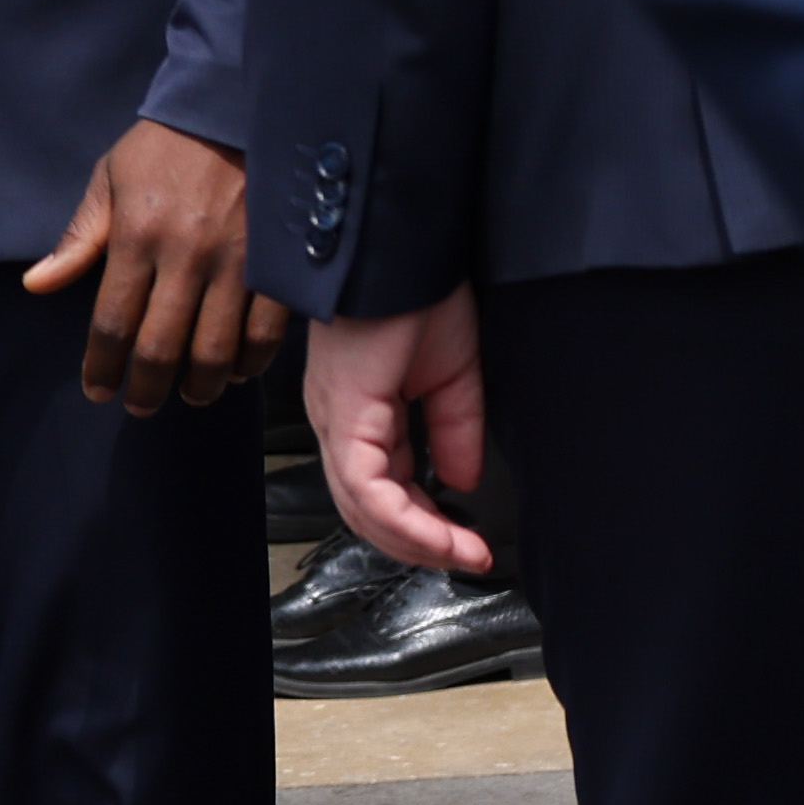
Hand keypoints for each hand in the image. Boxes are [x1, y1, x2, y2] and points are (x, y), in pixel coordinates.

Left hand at [22, 118, 288, 411]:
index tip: (97, 390)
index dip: (102, 366)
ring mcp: (238, 262)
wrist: (239, 107)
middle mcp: (186, 256)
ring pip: (215, 349)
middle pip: (160, 347)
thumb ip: (79, 238)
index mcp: (137, 236)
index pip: (112, 322)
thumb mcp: (108, 178)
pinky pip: (266, 329)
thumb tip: (37, 285)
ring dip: (198, 385)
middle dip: (145, 387)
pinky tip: (235, 372)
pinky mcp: (279, 261)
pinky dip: (250, 360)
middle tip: (139, 405)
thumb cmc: (166, 145)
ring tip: (188, 396)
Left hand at [307, 292, 493, 571]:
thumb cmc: (419, 290)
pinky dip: (407, 520)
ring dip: (416, 542)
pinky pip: (366, 486)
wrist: (402, 245)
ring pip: (362, 508)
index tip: (469, 545)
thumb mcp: (452, 373)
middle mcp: (338, 419)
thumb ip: (454, 430)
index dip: (424, 526)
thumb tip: (459, 481)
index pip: (381, 490)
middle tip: (465, 559)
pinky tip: (443, 534)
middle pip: (365, 510)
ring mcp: (335, 417)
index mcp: (359, 410)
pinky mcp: (345, 410)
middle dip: (419, 544)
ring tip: (461, 554)